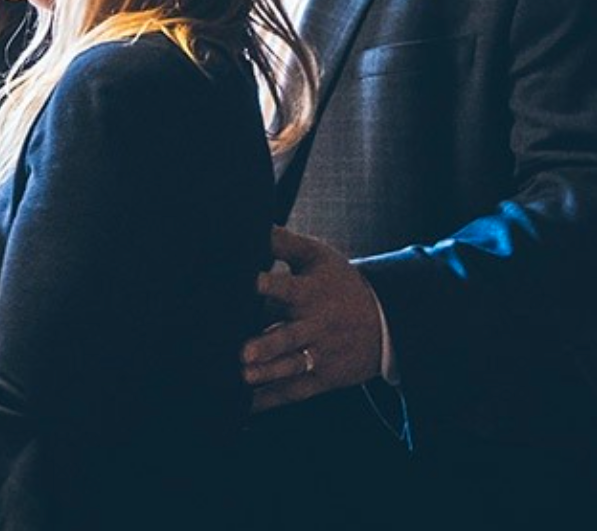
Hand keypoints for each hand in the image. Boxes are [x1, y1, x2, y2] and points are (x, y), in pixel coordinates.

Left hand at [242, 226, 384, 410]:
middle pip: (287, 336)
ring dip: (267, 373)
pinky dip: (271, 400)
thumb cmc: (340, 283)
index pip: (286, 288)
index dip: (265, 285)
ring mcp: (319, 355)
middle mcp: (314, 326)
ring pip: (291, 367)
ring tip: (243, 377)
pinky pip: (295, 391)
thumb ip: (282, 243)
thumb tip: (250, 225)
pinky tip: (246, 405)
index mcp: (310, 293)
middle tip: (242, 352)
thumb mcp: (317, 257)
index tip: (246, 283)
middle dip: (265, 344)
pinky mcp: (323, 379)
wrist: (387, 321)